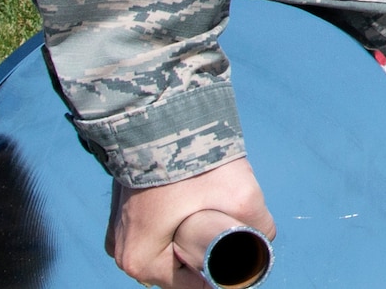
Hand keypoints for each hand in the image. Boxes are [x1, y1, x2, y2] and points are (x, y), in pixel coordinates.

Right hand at [106, 157, 274, 288]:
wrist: (161, 114)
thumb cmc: (195, 159)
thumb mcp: (240, 195)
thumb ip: (258, 226)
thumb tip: (264, 240)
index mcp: (141, 261)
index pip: (193, 285)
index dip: (223, 271)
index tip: (242, 248)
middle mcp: (124, 252)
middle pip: (180, 266)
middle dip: (207, 249)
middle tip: (229, 221)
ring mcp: (120, 231)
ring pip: (170, 245)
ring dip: (193, 232)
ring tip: (210, 203)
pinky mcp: (126, 210)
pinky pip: (159, 226)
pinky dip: (178, 217)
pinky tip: (195, 196)